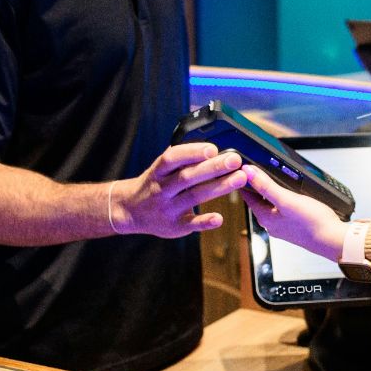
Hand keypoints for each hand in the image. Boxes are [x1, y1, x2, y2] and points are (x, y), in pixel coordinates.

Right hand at [110, 144, 247, 237]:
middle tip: (235, 160)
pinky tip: (219, 218)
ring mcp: (167, 208)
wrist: (130, 211)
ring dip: (218, 187)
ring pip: (194, 197)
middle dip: (213, 168)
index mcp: (158, 171)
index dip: (192, 152)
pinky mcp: (174, 226)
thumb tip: (210, 144)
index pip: (172, 158)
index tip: (212, 148)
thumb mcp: (160, 168)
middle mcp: (162, 189)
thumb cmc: (154, 184)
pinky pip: (190, 224)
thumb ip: (180, 158)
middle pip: (187, 177)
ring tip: (239, 178)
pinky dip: (205, 221)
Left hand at [238, 165, 345, 260]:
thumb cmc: (312, 222)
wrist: (332, 240)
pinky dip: (281, 198)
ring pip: (270, 204)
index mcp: (265, 218)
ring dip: (270, 191)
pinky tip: (289, 193)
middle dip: (257, 184)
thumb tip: (248, 173)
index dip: (244, 180)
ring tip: (272, 176)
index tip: (243, 167)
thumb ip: (266, 186)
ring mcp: (282, 226)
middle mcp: (271, 224)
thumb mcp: (286, 199)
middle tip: (256, 168)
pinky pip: (282, 209)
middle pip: (258, 200)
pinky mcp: (293, 225)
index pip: (247, 196)